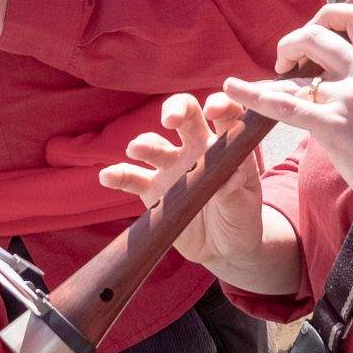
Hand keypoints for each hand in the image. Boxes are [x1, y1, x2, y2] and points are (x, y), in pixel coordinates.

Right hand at [100, 92, 268, 270]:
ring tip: (136, 150)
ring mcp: (171, 166)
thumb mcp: (245, 201)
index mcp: (225, 144)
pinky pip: (132, 178)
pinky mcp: (152, 190)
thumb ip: (236, 185)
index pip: (225, 113)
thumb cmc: (241, 215)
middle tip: (170, 119)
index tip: (214, 111)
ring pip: (154, 145)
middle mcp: (195, 147)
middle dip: (176, 110)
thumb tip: (229, 175)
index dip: (220, 105)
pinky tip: (106, 176)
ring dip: (144, 144)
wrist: (225, 247)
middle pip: (184, 114)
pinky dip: (118, 175)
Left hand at [223, 3, 352, 219]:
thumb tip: (338, 68)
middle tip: (286, 60)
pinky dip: (254, 94)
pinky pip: (284, 105)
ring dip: (276, 70)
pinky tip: (232, 88)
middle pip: (317, 35)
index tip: (314, 27)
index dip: (327, 14)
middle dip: (293, 42)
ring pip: (297, 71)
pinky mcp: (332, 126)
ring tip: (271, 77)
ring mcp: (348, 98)